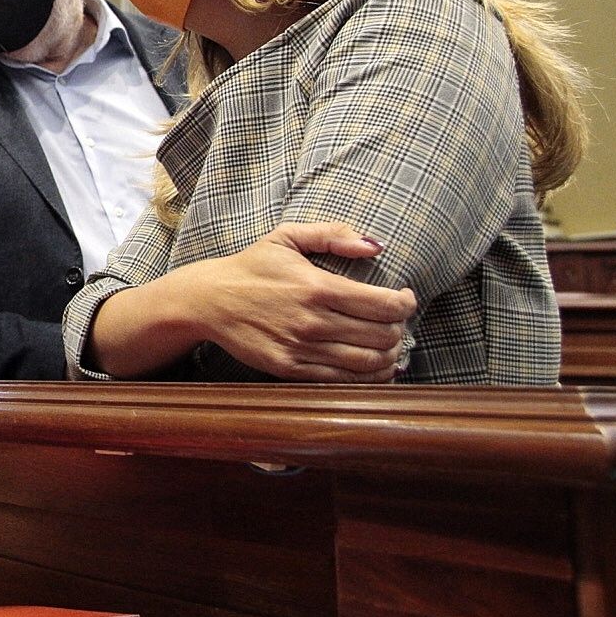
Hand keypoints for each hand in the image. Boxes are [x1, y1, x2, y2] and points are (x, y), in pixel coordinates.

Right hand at [93, 221, 416, 381]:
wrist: (209, 301)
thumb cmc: (252, 267)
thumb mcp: (288, 237)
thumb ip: (333, 235)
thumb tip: (375, 246)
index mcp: (317, 287)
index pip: (385, 304)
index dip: (406, 303)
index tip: (405, 298)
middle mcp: (314, 322)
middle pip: (383, 336)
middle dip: (399, 329)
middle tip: (395, 321)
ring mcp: (303, 350)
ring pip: (369, 364)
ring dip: (389, 356)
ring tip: (387, 345)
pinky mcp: (291, 370)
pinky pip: (343, 381)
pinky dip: (367, 377)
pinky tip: (369, 365)